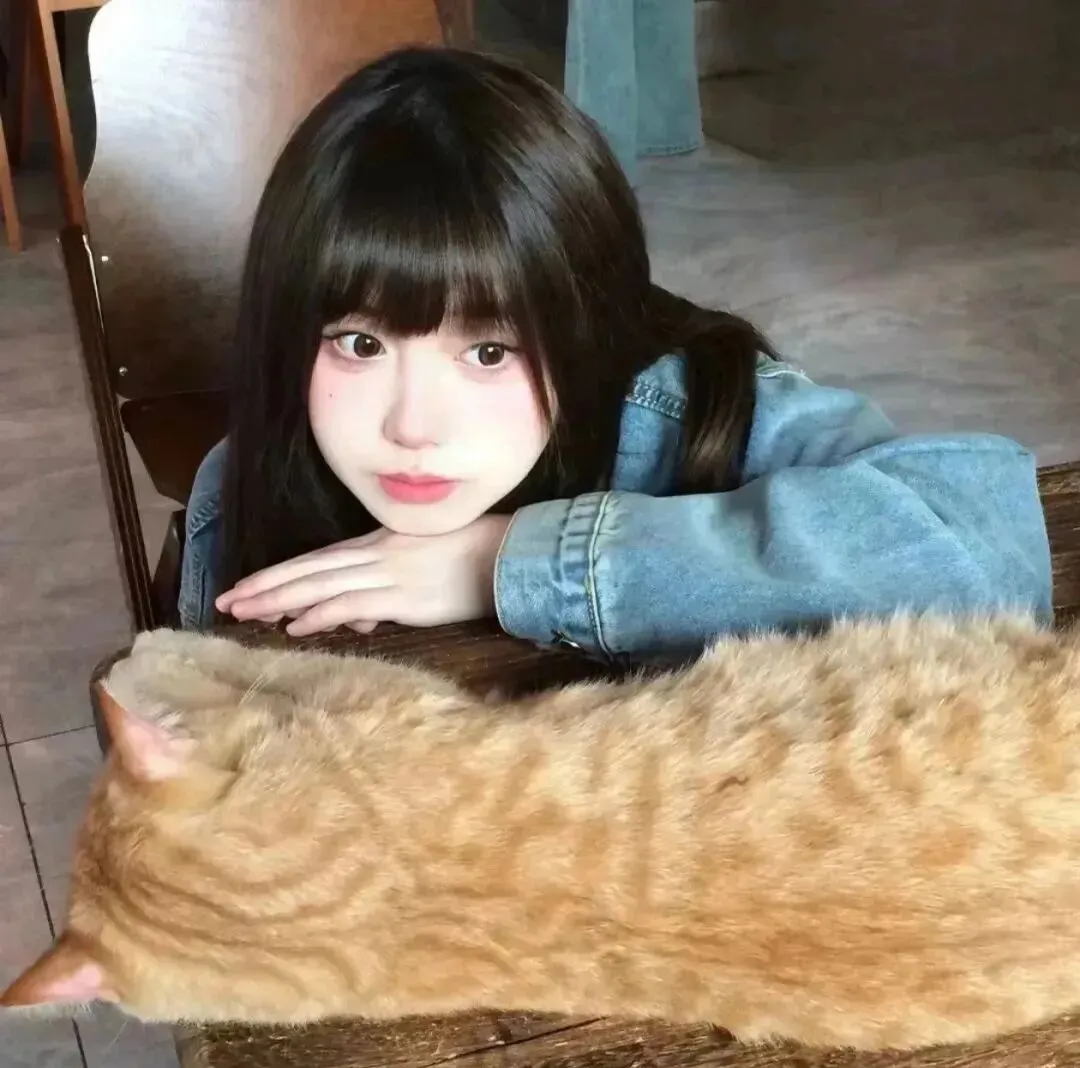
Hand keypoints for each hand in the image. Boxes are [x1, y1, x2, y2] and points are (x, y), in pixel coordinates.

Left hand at [215, 514, 511, 636]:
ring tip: (243, 613)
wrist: (508, 556)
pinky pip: (352, 603)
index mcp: (379, 545)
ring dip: (278, 599)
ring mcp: (388, 574)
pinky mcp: (404, 597)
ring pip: (320, 584)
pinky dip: (319, 613)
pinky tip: (294, 626)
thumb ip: (383, 592)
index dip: (279, 573)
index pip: (317, 560)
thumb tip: (353, 619)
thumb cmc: (470, 560)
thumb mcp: (419, 572)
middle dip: (264, 585)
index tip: (245, 586)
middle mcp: (375, 554)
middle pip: (308, 569)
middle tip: (225, 600)